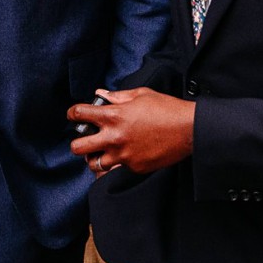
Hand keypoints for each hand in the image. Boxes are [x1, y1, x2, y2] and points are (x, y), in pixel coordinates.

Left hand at [67, 88, 195, 174]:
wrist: (189, 130)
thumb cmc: (167, 109)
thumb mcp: (141, 95)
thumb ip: (117, 96)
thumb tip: (100, 94)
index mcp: (114, 116)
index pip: (80, 114)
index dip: (72, 113)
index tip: (73, 115)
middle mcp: (114, 138)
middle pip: (78, 148)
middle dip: (77, 143)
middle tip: (84, 140)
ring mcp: (124, 155)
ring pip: (95, 164)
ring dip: (96, 157)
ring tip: (102, 152)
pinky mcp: (135, 167)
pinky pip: (119, 168)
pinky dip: (120, 162)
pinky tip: (128, 153)